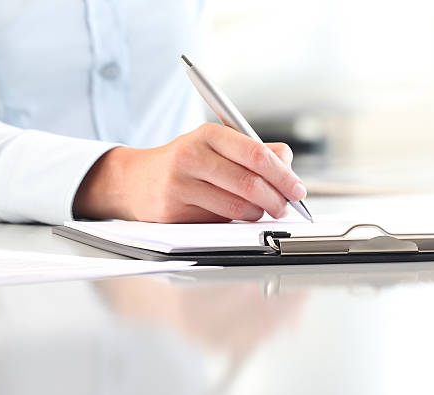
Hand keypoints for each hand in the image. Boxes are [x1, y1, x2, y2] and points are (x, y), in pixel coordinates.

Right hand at [73, 123, 306, 221]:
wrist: (135, 180)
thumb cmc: (185, 163)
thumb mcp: (217, 146)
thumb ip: (255, 151)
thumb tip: (288, 163)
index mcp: (209, 134)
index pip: (257, 154)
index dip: (283, 175)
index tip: (298, 189)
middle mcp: (192, 155)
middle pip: (250, 183)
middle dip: (276, 200)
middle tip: (285, 207)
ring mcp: (180, 184)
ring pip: (237, 206)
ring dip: (258, 214)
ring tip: (261, 211)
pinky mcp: (173, 210)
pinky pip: (218, 221)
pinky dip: (236, 222)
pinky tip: (236, 216)